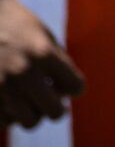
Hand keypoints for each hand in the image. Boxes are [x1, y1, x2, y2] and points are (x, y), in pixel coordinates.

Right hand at [0, 0, 83, 127]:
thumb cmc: (12, 24)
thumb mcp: (41, 34)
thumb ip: (57, 61)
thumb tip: (68, 93)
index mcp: (43, 53)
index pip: (76, 86)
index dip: (73, 87)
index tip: (65, 84)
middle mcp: (23, 73)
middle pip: (55, 112)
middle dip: (56, 106)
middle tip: (49, 98)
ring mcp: (0, 87)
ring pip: (30, 122)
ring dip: (32, 112)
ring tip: (27, 99)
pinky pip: (4, 122)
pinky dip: (9, 115)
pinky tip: (7, 100)